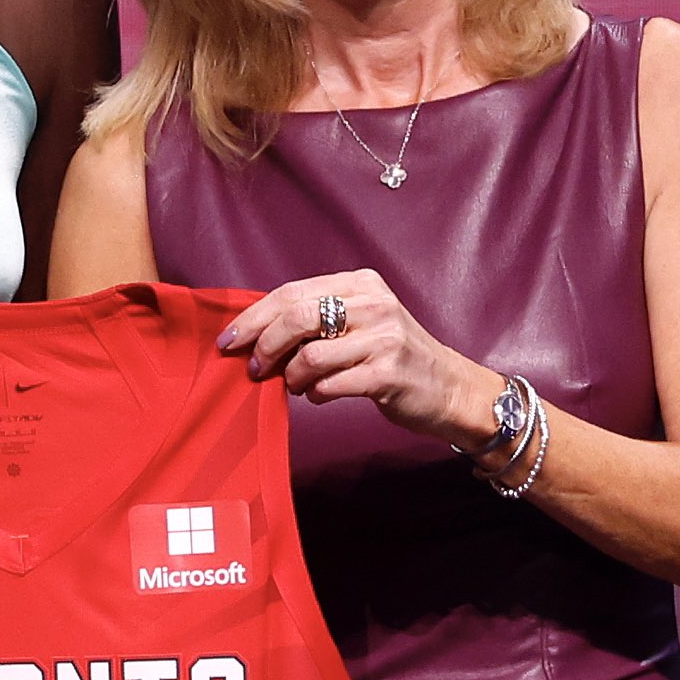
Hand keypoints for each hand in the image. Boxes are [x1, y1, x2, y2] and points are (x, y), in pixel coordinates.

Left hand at [217, 269, 497, 443]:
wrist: (451, 388)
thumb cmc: (393, 356)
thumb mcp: (361, 321)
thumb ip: (317, 318)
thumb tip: (256, 333)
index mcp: (360, 283)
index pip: (291, 292)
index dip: (253, 317)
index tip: (227, 340)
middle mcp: (373, 304)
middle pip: (296, 317)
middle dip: (264, 345)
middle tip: (254, 368)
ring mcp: (384, 338)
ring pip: (310, 355)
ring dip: (291, 377)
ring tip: (295, 385)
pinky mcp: (388, 373)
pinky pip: (330, 385)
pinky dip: (315, 394)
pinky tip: (320, 396)